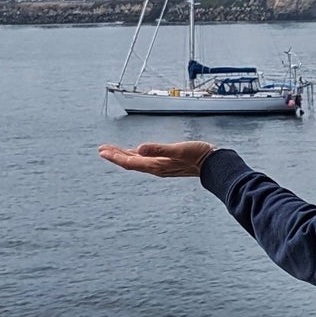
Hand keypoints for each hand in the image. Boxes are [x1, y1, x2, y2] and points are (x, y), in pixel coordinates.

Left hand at [98, 141, 214, 177]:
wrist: (214, 164)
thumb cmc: (198, 155)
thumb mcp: (178, 150)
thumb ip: (159, 149)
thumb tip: (139, 148)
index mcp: (156, 165)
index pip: (130, 162)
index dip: (115, 156)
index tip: (102, 151)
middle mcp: (156, 168)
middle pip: (131, 162)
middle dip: (115, 156)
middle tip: (101, 149)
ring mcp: (161, 166)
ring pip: (137, 161)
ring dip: (124, 156)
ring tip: (112, 151)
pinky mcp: (166, 163)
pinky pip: (146, 160)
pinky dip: (136, 156)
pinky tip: (135, 153)